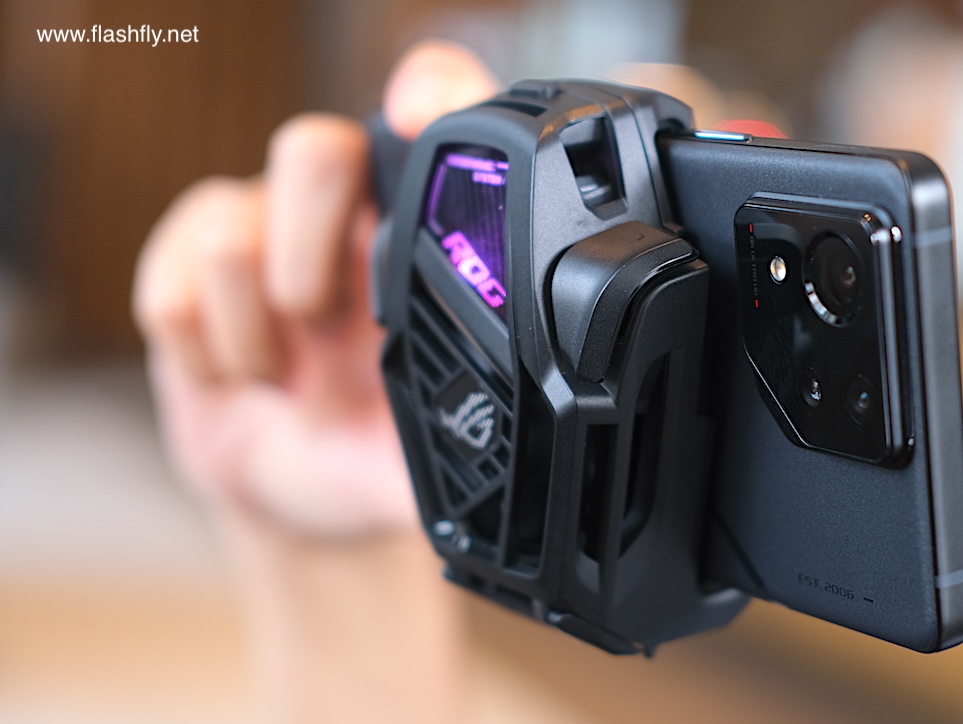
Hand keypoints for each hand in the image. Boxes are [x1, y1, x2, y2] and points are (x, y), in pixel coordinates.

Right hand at [133, 40, 498, 535]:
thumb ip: (473, 453)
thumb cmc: (378, 447)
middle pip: (314, 149)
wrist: (296, 494)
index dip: (429, 93)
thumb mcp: (435, 456)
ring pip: (232, 231)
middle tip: (332, 328)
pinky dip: (211, 357)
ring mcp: (260, 232)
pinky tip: (243, 381)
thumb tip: (529, 491)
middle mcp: (342, 214)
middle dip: (314, 252)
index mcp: (422, 233)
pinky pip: (176, 290)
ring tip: (289, 378)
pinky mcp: (186, 264)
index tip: (418, 121)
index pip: (433, 109)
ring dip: (258, 333)